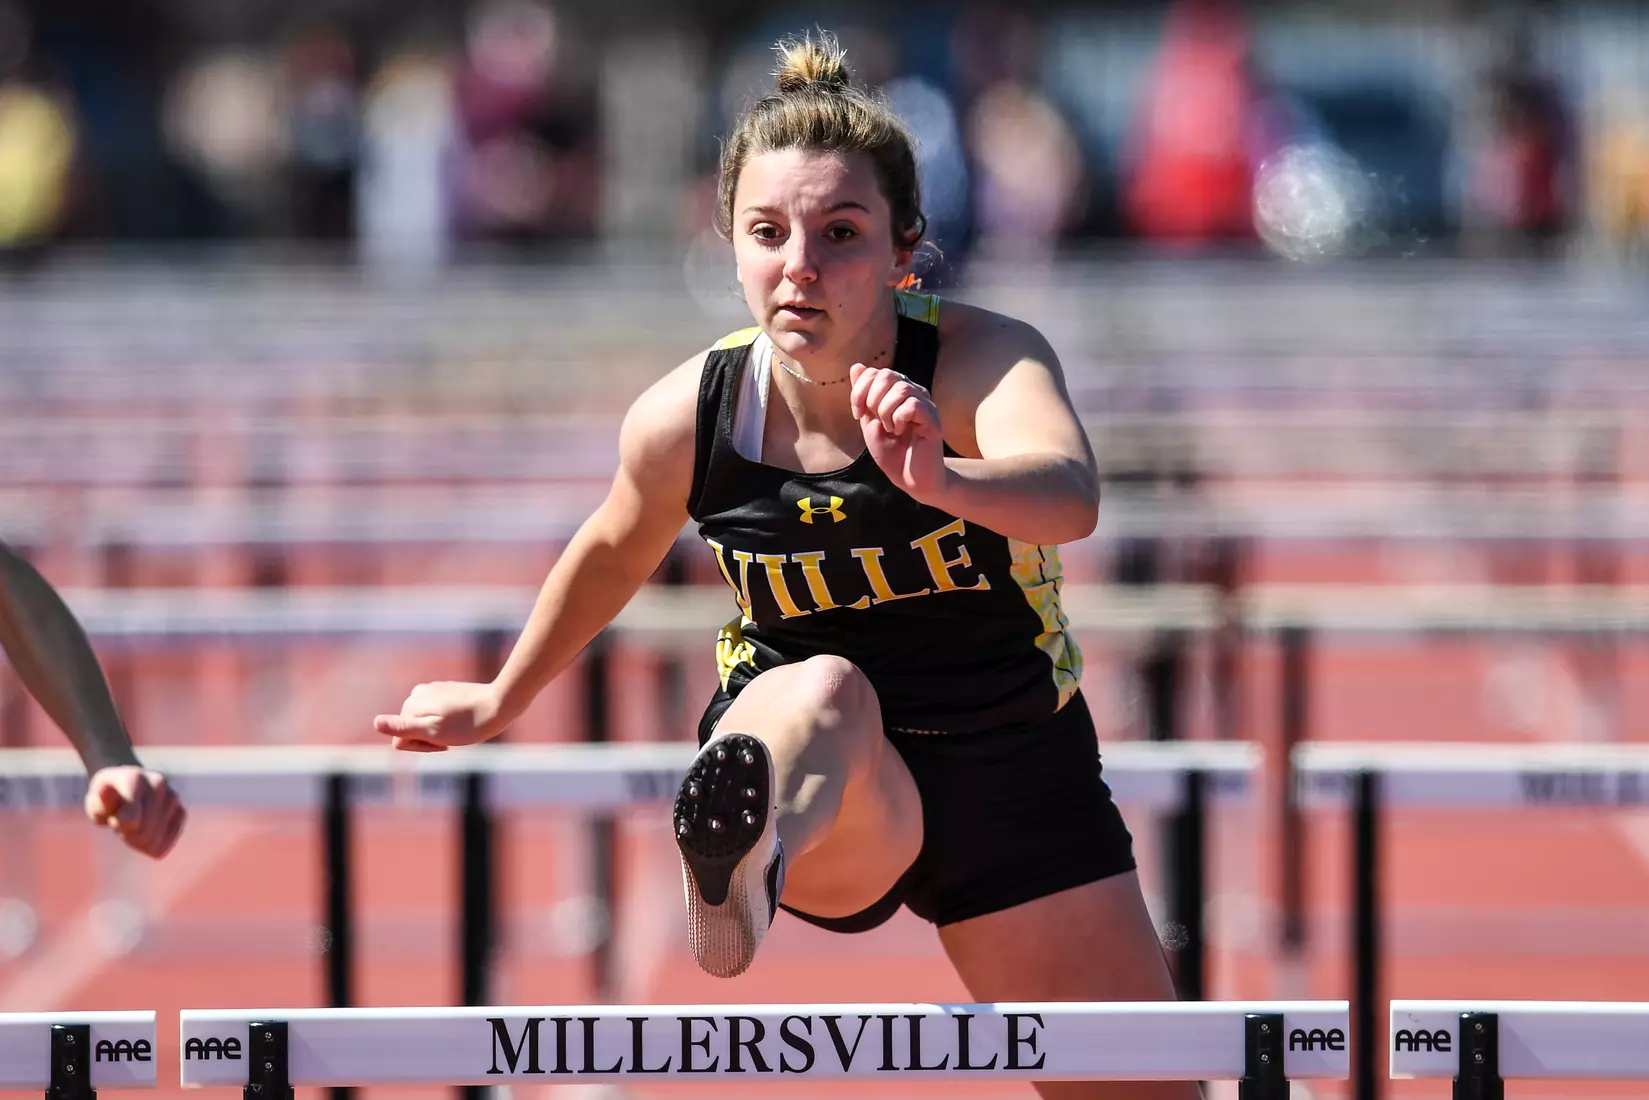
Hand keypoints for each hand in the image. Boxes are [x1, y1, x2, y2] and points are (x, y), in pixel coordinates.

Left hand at [84, 766, 186, 858]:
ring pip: (155, 840)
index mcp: (134, 778)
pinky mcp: (181, 811)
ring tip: (134, 826)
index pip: (131, 820)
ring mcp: (172, 797)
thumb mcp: (96, 802)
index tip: (113, 817)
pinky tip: (146, 834)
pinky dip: (154, 845)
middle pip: (143, 832)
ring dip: (140, 840)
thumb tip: (105, 790)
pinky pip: (168, 841)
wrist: (126, 788)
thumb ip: (100, 801)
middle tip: (121, 824)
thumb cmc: (107, 800)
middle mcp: (158, 784)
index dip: (118, 825)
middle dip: (128, 835)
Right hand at [374, 681, 504, 752]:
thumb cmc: (468, 724)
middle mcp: (417, 694)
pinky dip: (447, 722)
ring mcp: (431, 691)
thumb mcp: (434, 731)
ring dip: (439, 732)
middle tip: (454, 738)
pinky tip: (463, 721)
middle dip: (429, 739)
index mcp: (411, 705)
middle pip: (411, 730)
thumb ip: (403, 728)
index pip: (401, 741)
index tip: (444, 745)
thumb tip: (375, 722)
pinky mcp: (445, 691)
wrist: (500, 704)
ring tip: (460, 729)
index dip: (422, 748)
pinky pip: (437, 714)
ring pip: (425, 723)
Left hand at [849, 363, 946, 502]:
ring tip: (890, 428)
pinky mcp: (932, 420)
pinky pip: (912, 405)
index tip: (858, 414)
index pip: (875, 372)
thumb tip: (856, 366)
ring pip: (901, 388)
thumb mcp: (869, 422)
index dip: (859, 390)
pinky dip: (899, 419)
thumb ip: (863, 396)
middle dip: (871, 398)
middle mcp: (914, 393)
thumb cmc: (892, 453)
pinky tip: (900, 432)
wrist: (910, 480)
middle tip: (875, 420)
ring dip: (886, 411)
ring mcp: (925, 405)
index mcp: (897, 392)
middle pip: (887, 374)